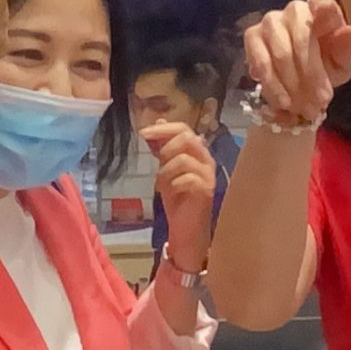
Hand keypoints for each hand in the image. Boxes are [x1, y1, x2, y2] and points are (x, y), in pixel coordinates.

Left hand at [144, 122, 217, 268]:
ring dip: (166, 172)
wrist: (185, 228)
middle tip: (157, 163)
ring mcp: (208, 175)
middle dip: (165, 148)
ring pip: (183, 159)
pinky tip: (172, 194)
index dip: (163, 128)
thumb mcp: (166, 168)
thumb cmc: (177, 198)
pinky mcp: (206, 190)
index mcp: (196, 151)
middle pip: (187, 137)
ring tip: (163, 185)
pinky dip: (173, 185)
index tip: (143, 132)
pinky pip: (187, 178)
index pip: (183, 128)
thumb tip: (158, 121)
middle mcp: (205, 160)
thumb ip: (163, 146)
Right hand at [242, 0, 350, 121]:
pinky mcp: (252, 36)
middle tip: (321, 102)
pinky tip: (283, 102)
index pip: (324, 4)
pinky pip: (261, 62)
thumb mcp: (343, 62)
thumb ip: (347, 48)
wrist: (301, 79)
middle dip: (312, 74)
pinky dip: (273, 86)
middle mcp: (294, 9)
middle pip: (302, 38)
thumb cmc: (326, 64)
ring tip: (304, 108)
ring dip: (293, 85)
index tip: (338, 33)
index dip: (326, 13)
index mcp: (322, 9)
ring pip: (281, 54)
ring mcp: (270, 21)